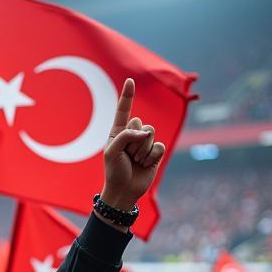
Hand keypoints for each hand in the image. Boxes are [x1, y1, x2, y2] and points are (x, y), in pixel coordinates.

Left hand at [101, 78, 165, 212]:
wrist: (124, 191)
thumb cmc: (114, 171)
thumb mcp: (112, 151)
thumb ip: (126, 136)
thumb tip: (145, 132)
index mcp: (118, 132)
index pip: (124, 110)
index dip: (128, 96)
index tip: (130, 81)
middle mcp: (132, 135)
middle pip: (140, 123)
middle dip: (133, 141)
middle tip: (128, 156)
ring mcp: (145, 143)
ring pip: (150, 133)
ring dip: (142, 150)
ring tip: (135, 161)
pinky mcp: (155, 152)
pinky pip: (159, 146)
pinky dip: (151, 157)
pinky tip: (145, 165)